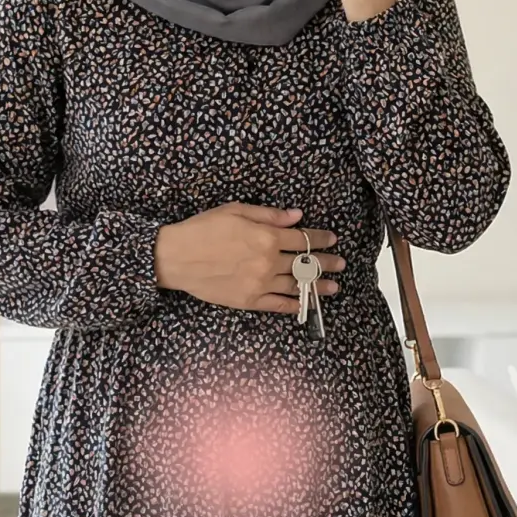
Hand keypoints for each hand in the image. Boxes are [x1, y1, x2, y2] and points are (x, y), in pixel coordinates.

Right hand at [154, 203, 343, 314]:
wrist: (176, 257)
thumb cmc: (203, 229)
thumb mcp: (236, 211)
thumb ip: (269, 215)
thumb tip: (297, 216)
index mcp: (266, 237)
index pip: (303, 239)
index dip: (321, 239)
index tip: (332, 240)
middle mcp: (267, 262)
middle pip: (305, 264)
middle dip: (326, 263)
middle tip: (340, 264)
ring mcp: (259, 284)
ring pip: (297, 286)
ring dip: (318, 287)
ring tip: (333, 288)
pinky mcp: (249, 301)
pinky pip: (278, 305)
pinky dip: (294, 305)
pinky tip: (305, 305)